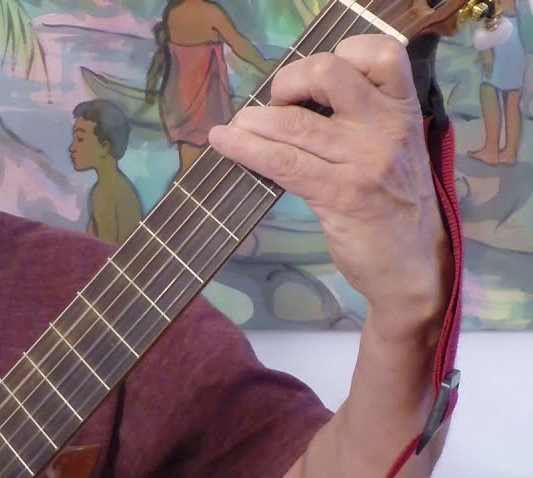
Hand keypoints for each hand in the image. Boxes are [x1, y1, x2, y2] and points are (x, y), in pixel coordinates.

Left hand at [208, 35, 448, 332]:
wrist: (414, 264)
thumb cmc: (395, 204)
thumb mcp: (394, 150)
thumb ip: (361, 121)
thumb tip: (293, 101)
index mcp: (404, 110)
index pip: (382, 53)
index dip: (340, 54)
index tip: (314, 82)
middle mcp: (389, 128)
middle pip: (328, 74)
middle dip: (286, 83)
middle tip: (272, 106)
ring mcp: (366, 161)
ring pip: (295, 124)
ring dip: (252, 122)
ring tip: (233, 128)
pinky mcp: (341, 195)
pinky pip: (283, 162)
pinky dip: (246, 149)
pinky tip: (224, 143)